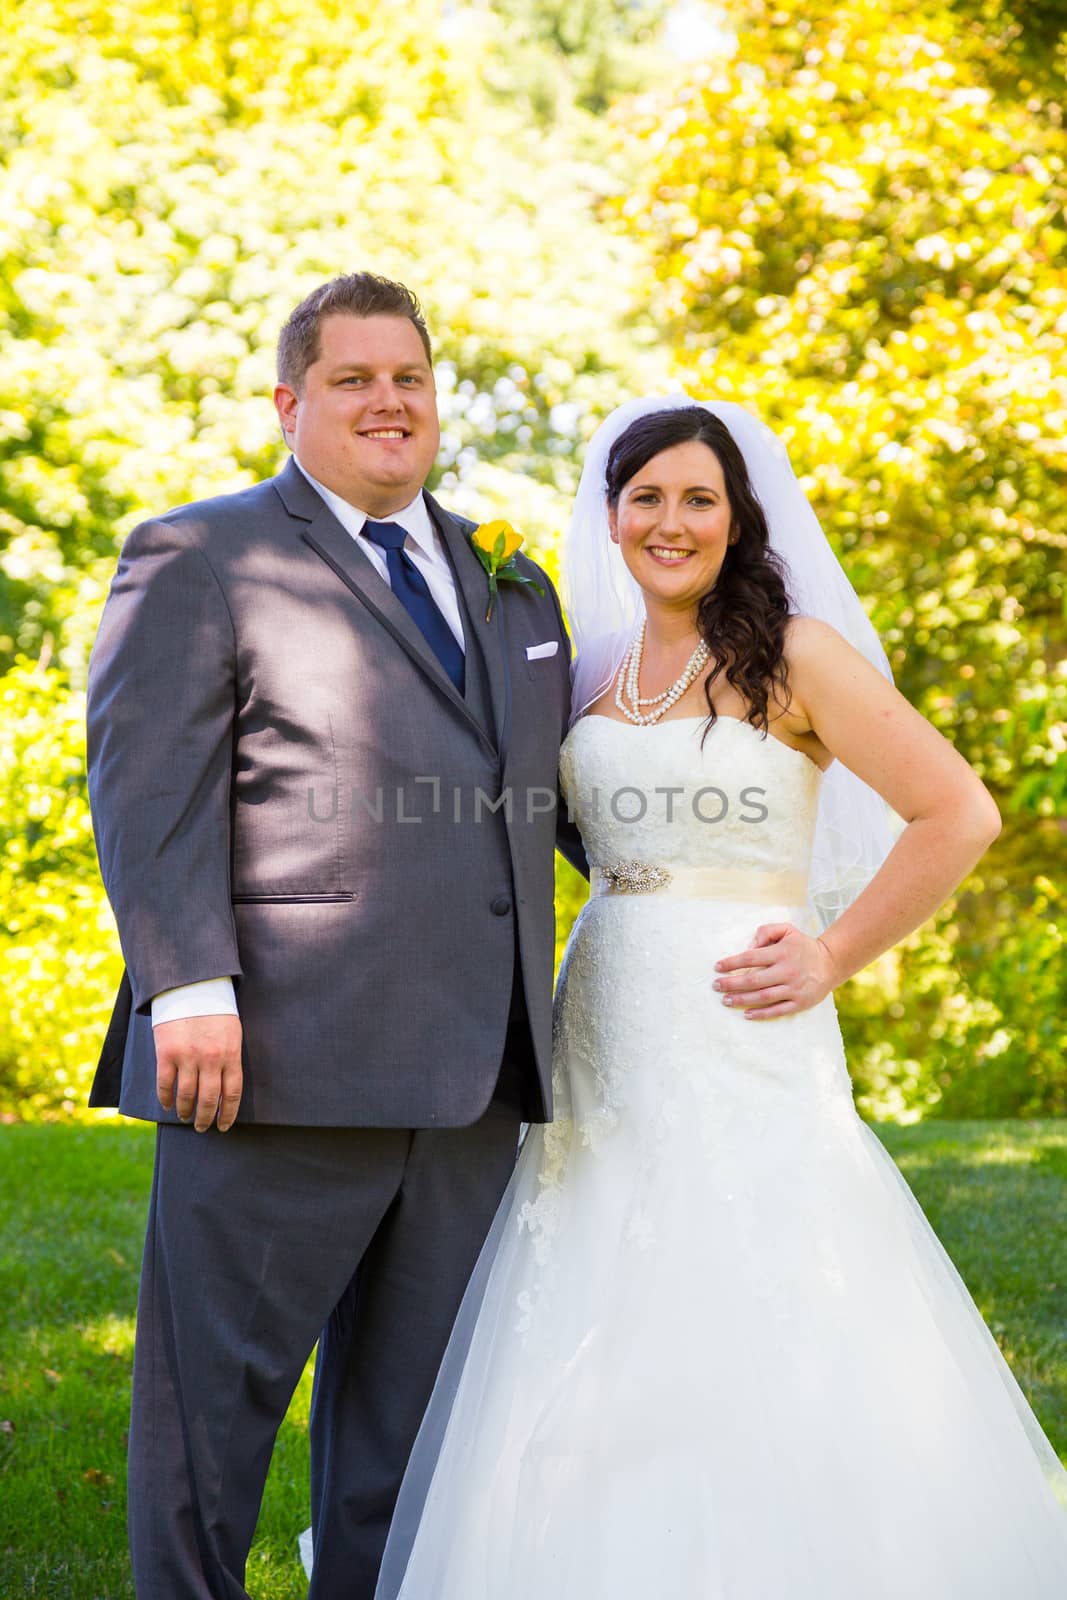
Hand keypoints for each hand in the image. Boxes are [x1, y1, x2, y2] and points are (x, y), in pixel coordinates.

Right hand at [153, 1015, 243, 1130]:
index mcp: (231, 1054)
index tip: (224, 1126)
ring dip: (185, 1111)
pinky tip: (167, 1105)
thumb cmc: (215, 1012)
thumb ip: (230, 1059)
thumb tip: (225, 1090)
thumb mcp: (232, 1033)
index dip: (228, 1114)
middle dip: (205, 1118)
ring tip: (185, 1117)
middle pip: (209, 1100)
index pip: (232, 1093)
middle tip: (202, 1127)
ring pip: (186, 1096)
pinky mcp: (167, 1053)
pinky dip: (166, 1099)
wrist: (191, 988)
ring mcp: (188, 1057)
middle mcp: (211, 1059)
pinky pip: (165, 1084)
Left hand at [713, 923, 839, 1019]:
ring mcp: (794, 988)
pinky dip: (761, 1014)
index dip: (732, 963)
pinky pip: (778, 1010)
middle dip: (731, 984)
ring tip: (725, 1000)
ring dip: (742, 1000)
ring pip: (763, 997)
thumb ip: (766, 932)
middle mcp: (787, 971)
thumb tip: (749, 946)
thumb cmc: (802, 946)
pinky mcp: (800, 1002)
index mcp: (782, 952)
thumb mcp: (787, 930)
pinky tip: (746, 1014)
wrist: (831, 962)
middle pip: (753, 980)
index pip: (751, 958)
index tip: (717, 967)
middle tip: (716, 986)